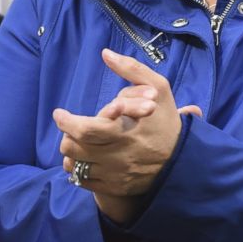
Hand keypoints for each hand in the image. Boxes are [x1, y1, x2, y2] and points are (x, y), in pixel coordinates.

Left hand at [53, 49, 201, 223]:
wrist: (182, 159)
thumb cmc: (166, 120)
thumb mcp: (157, 88)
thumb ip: (131, 69)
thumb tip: (106, 53)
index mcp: (125, 131)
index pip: (84, 129)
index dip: (66, 121)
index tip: (60, 113)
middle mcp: (117, 156)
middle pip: (74, 148)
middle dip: (66, 134)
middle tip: (69, 125)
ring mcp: (114, 175)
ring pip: (75, 166)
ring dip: (71, 152)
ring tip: (79, 140)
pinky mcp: (114, 187)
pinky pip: (83, 181)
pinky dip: (78, 169)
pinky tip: (86, 157)